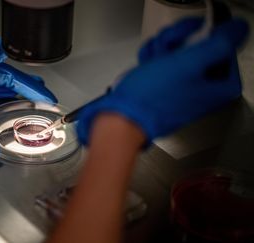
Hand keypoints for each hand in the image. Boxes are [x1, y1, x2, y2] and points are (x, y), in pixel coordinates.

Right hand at [77, 18, 248, 144]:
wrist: (123, 117)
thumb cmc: (152, 96)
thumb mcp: (189, 63)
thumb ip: (219, 44)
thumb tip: (236, 33)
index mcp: (221, 89)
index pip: (226, 48)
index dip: (206, 39)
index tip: (190, 40)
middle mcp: (206, 92)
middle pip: (202, 49)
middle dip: (180, 42)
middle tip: (168, 48)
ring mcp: (185, 91)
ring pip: (181, 54)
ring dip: (163, 49)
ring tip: (152, 59)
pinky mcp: (167, 90)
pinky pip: (166, 64)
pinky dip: (154, 59)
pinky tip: (146, 65)